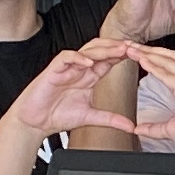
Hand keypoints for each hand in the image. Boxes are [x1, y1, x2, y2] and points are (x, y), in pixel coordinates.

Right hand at [4, 43, 142, 144]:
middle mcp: (79, 69)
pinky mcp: (53, 70)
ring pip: (86, 51)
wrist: (35, 122)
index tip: (140, 55)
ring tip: (118, 50)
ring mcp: (67, 68)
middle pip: (100, 51)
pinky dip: (78, 58)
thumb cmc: (57, 115)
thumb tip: (131, 126)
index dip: (123, 57)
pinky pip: (66, 58)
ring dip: (103, 50)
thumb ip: (111, 119)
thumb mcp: (91, 117)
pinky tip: (88, 62)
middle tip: (133, 47)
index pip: (109, 61)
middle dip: (116, 48)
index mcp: (88, 77)